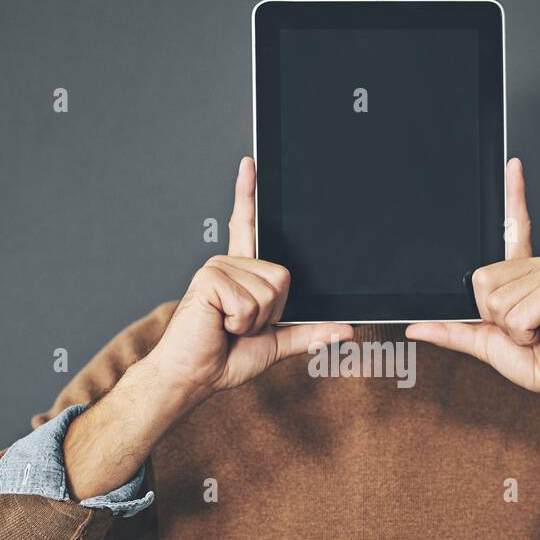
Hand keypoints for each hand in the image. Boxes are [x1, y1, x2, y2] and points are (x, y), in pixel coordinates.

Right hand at [146, 156, 354, 408]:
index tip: (249, 164)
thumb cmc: (225, 358)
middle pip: (283, 277)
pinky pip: (250, 300)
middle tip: (241, 326)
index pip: (246, 226)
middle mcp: (229, 263)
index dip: (247, 195)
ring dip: (254, 321)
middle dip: (271, 312)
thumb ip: (308, 332)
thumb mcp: (275, 343)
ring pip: (270, 290)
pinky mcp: (210, 277)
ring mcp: (218, 267)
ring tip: (228, 326)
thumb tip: (345, 330)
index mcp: (241, 272)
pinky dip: (241, 323)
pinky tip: (219, 324)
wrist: (193, 375)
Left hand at [406, 157, 539, 410]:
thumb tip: (415, 326)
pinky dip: (520, 332)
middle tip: (518, 327)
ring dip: (507, 327)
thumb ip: (451, 331)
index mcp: (517, 274)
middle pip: (479, 280)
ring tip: (531, 331)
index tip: (513, 165)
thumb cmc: (533, 358)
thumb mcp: (483, 344)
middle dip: (490, 315)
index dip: (513, 196)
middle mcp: (532, 268)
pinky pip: (511, 312)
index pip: (514, 227)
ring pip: (493, 299)